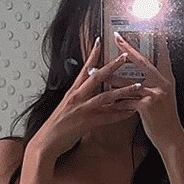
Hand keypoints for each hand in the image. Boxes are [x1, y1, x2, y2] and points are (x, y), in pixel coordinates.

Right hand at [29, 39, 147, 160]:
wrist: (46, 142)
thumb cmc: (56, 127)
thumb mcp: (67, 108)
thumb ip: (79, 99)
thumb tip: (88, 93)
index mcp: (72, 92)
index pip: (84, 69)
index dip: (92, 55)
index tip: (99, 41)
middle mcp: (77, 97)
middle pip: (96, 77)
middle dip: (112, 66)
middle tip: (125, 56)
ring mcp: (82, 109)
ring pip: (105, 96)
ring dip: (123, 90)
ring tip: (137, 86)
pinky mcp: (86, 123)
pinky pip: (106, 117)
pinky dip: (120, 115)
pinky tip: (131, 112)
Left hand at [112, 31, 183, 151]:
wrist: (171, 138)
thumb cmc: (166, 120)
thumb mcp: (165, 98)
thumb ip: (155, 85)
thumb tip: (143, 78)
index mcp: (167, 79)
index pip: (162, 55)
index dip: (157, 41)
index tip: (152, 28)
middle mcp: (162, 83)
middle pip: (143, 61)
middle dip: (128, 48)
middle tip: (117, 36)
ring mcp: (155, 94)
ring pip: (129, 82)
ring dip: (111, 77)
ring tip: (97, 70)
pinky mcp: (147, 106)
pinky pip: (127, 101)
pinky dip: (115, 101)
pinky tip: (105, 98)